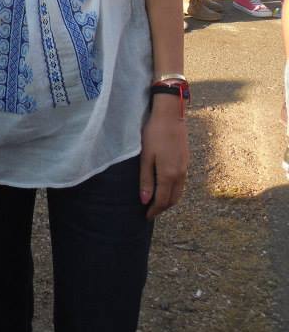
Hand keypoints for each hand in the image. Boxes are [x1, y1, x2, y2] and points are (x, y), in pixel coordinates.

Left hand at [139, 96, 188, 219]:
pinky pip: (182, 183)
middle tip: (150, 211)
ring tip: (157, 202)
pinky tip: (166, 187)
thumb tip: (145, 201)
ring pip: (179, 192)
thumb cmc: (154, 133)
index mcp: (169, 175)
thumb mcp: (146, 156)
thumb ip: (146, 179)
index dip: (154, 210)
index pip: (162, 200)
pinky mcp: (186, 161)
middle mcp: (180, 175)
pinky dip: (174, 191)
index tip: (146, 216)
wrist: (171, 115)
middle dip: (162, 208)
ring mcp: (185, 168)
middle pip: (173, 200)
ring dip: (169, 200)